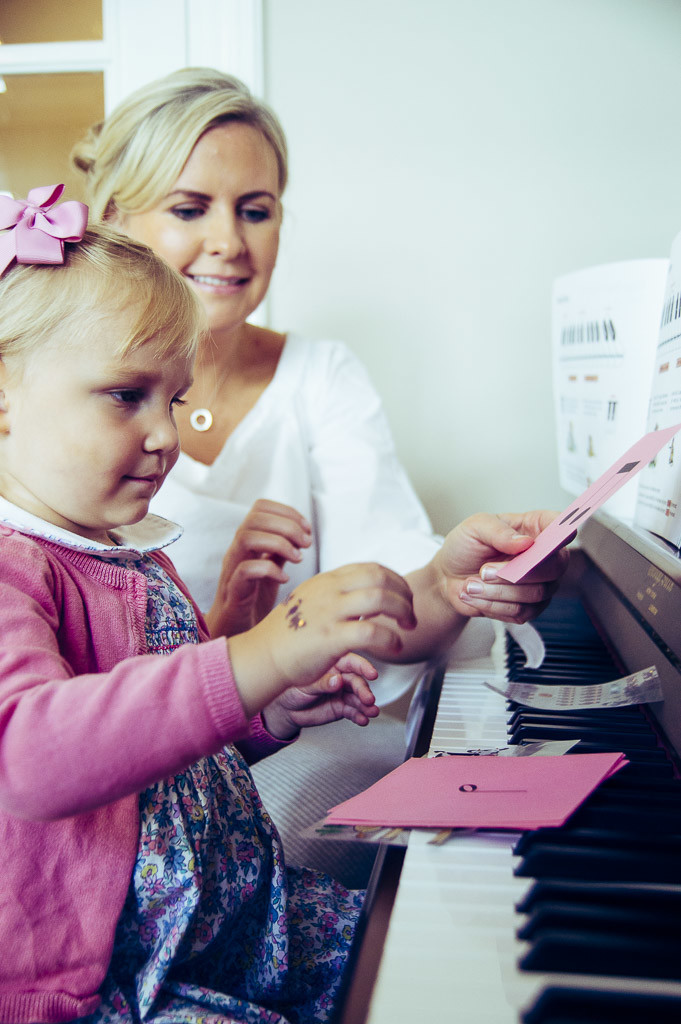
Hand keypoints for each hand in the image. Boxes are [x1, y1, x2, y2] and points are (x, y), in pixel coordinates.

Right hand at [205, 499, 311, 637]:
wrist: (236, 631)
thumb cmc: (254, 598)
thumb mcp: (273, 568)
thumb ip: (282, 549)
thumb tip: (302, 533)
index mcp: (248, 541)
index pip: (261, 507)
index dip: (287, 512)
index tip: (307, 528)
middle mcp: (237, 550)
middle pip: (255, 518)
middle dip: (287, 525)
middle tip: (306, 543)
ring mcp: (232, 569)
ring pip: (246, 537)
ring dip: (278, 543)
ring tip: (298, 558)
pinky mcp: (233, 591)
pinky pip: (244, 570)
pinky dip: (269, 570)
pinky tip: (284, 579)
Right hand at [228, 562, 416, 718]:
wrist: (263, 656)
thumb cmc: (289, 635)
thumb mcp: (312, 601)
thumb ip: (337, 594)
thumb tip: (365, 595)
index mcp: (326, 580)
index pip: (371, 568)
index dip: (395, 580)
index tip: (403, 596)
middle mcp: (329, 591)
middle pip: (380, 577)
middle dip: (404, 594)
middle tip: (409, 614)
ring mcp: (329, 613)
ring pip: (380, 599)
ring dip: (402, 612)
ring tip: (407, 628)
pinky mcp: (330, 638)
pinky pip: (371, 632)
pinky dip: (390, 639)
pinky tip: (394, 647)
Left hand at [261, 653, 379, 739]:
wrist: (285, 710)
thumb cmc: (291, 689)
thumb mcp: (305, 684)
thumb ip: (322, 683)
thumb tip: (338, 680)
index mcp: (332, 664)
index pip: (350, 662)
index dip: (363, 667)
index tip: (372, 674)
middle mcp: (340, 677)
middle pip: (357, 681)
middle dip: (364, 690)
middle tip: (368, 699)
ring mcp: (342, 693)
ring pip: (358, 698)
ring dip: (366, 705)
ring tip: (371, 712)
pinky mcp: (341, 708)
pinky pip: (353, 711)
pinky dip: (359, 716)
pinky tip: (363, 720)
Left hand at [437, 510, 568, 623]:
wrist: (448, 576)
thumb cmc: (466, 547)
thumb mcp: (475, 528)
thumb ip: (499, 532)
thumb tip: (525, 542)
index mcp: (534, 527)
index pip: (560, 525)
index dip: (562, 531)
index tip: (554, 537)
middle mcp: (543, 556)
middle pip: (555, 567)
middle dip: (517, 572)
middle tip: (484, 570)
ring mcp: (540, 583)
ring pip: (536, 593)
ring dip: (498, 591)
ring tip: (471, 584)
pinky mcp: (529, 607)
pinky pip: (521, 612)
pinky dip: (493, 605)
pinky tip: (476, 595)